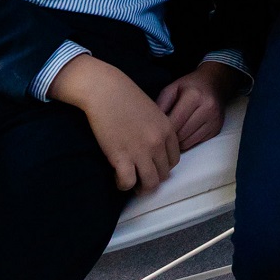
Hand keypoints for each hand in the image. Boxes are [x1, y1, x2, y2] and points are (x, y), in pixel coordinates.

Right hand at [49, 54, 179, 192]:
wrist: (106, 91)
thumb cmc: (125, 97)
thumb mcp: (152, 111)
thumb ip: (157, 129)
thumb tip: (154, 148)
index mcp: (167, 130)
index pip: (174, 160)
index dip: (163, 166)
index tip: (152, 166)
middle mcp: (158, 143)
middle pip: (164, 173)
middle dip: (153, 178)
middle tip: (141, 177)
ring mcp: (141, 151)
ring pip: (151, 183)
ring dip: (142, 188)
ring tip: (132, 184)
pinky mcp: (121, 157)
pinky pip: (128, 182)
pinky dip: (124, 185)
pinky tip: (118, 178)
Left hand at [154, 60, 241, 149]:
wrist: (215, 82)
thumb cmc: (190, 86)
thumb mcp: (172, 88)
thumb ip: (160, 105)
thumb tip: (150, 126)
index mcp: (194, 96)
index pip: (174, 122)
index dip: (161, 129)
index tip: (154, 129)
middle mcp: (207, 108)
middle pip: (180, 134)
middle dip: (169, 135)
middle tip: (163, 131)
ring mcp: (214, 120)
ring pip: (188, 142)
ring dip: (178, 140)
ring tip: (174, 130)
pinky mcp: (217, 129)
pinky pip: (196, 142)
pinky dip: (188, 140)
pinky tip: (186, 130)